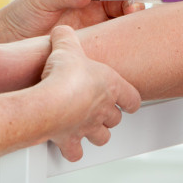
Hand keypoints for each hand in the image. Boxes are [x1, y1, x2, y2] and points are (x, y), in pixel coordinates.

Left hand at [0, 0, 149, 42]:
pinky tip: (128, 36)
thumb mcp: (44, 0)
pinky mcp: (91, 42)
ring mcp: (92, 23)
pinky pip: (111, 37)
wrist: (8, 41)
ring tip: (134, 16)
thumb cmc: (22, 14)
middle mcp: (90, 4)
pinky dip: (123, 35)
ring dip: (130, 16)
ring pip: (120, 18)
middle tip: (137, 3)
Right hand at [39, 25, 140, 160]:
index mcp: (111, 86)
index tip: (129, 102)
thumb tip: (62, 30)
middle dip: (110, 117)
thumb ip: (66, 36)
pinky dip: (72, 150)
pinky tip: (68, 144)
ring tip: (89, 128)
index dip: (131, 100)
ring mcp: (88, 127)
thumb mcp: (67, 46)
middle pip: (115, 119)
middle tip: (102, 111)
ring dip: (96, 134)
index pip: (132, 98)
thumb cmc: (65, 77)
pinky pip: (75, 152)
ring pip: (102, 137)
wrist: (50, 103)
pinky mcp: (71, 140)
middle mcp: (103, 109)